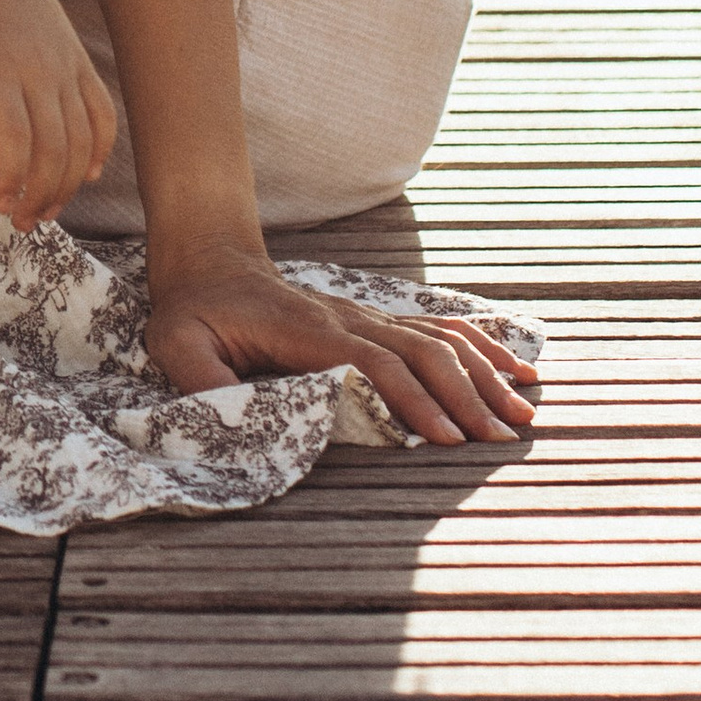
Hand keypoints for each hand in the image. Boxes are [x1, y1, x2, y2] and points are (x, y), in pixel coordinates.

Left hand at [0, 0, 115, 232]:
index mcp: (0, 68)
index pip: (16, 137)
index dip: (13, 178)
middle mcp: (40, 70)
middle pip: (54, 147)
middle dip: (41, 194)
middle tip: (21, 222)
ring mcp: (67, 68)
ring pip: (83, 138)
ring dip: (69, 183)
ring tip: (45, 210)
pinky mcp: (82, 65)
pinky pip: (103, 114)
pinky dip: (101, 149)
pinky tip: (84, 176)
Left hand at [142, 237, 538, 444]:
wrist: (209, 260)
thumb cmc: (193, 312)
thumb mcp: (176, 344)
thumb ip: (202, 380)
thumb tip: (232, 417)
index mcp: (307, 330)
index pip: (373, 364)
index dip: (412, 399)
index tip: (446, 438)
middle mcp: (347, 318)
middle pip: (420, 351)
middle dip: (464, 394)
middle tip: (501, 439)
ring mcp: (365, 315)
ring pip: (437, 340)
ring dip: (483, 374)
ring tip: (524, 413)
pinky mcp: (373, 320)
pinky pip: (436, 328)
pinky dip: (481, 346)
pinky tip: (518, 367)